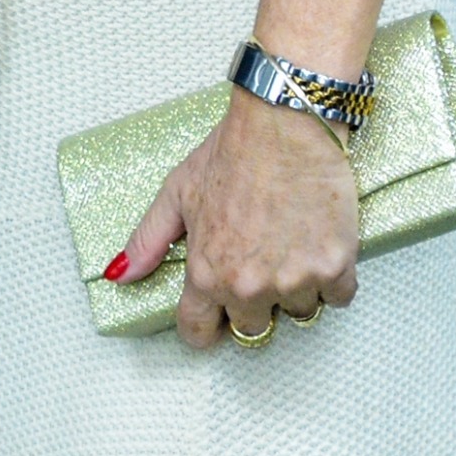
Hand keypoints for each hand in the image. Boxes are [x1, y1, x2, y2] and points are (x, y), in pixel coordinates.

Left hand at [115, 91, 360, 350]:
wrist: (285, 122)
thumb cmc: (232, 151)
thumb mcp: (177, 193)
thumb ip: (147, 241)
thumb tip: (118, 275)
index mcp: (206, 274)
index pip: (198, 333)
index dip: (206, 326)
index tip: (216, 317)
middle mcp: (249, 287)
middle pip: (253, 328)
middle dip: (254, 302)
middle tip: (259, 261)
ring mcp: (294, 279)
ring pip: (298, 312)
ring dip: (295, 288)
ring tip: (290, 245)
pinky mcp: (334, 265)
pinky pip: (337, 297)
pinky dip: (332, 277)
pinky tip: (318, 245)